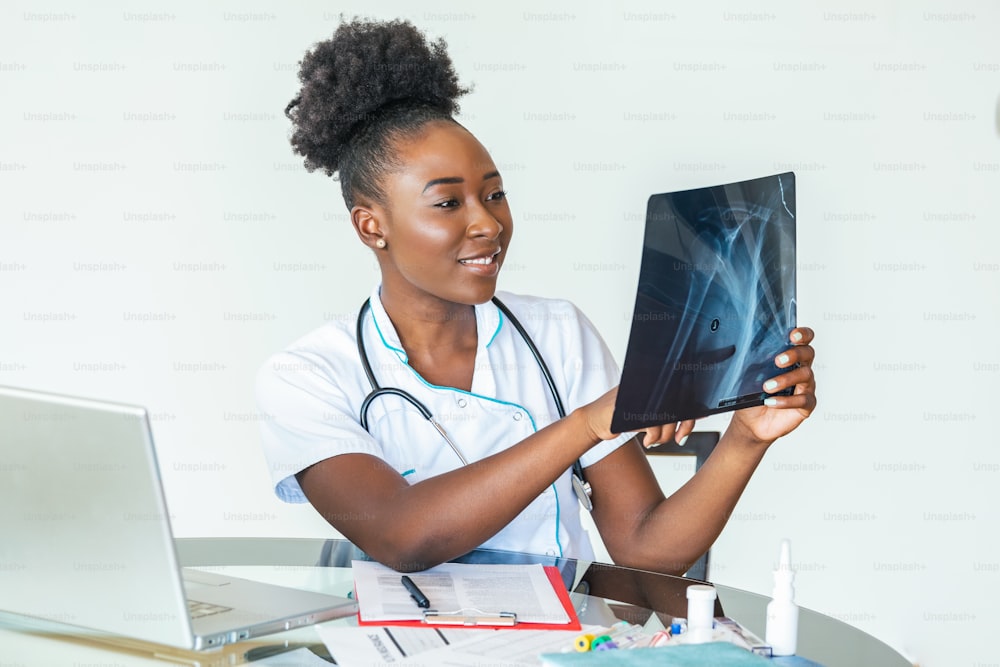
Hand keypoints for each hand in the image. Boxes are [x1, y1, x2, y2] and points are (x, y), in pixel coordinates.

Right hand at [575, 386, 696, 447]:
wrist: (594, 421)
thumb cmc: (622, 417)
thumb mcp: (646, 412)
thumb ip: (667, 411)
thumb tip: (698, 411)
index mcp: (653, 384)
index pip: (681, 394)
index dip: (692, 410)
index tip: (693, 424)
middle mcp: (648, 386)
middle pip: (677, 406)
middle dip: (683, 426)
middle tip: (679, 438)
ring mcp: (639, 396)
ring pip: (667, 419)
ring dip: (664, 436)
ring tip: (654, 441)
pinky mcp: (631, 408)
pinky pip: (654, 426)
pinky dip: (653, 438)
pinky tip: (647, 441)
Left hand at [730, 327, 816, 444]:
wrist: (750, 421)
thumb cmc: (752, 394)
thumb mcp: (748, 375)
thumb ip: (755, 362)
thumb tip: (754, 352)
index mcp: (790, 357)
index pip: (803, 340)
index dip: (802, 334)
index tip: (792, 335)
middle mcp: (801, 369)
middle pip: (808, 353)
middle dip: (795, 354)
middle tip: (778, 361)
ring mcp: (805, 387)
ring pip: (805, 375)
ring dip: (785, 379)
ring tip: (767, 387)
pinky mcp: (806, 405)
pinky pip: (803, 400)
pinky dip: (786, 401)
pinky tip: (771, 402)